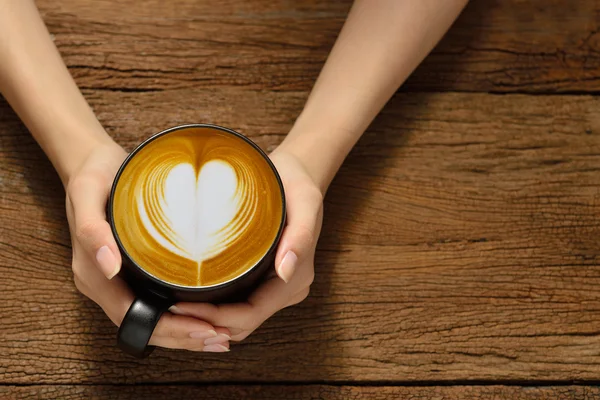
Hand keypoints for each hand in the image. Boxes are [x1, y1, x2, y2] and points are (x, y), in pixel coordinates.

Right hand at [65, 140, 230, 352]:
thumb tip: (109, 267)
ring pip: (151, 319)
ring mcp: (117, 280)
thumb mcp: (88, 194)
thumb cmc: (93, 175)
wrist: (91, 163)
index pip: (132, 317)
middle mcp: (104, 283)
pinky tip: (206, 314)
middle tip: (222, 338)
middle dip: (183, 336)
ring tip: (219, 335)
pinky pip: (154, 302)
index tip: (204, 329)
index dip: (169, 329)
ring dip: (184, 332)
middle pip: (145, 325)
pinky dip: (180, 315)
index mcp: (92, 273)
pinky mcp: (130, 271)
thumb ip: (92, 229)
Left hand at [170, 147, 323, 341]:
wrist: (298, 173)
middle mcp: (288, 287)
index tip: (183, 308)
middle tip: (171, 311)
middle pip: (244, 323)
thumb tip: (286, 272)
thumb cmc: (296, 184)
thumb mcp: (304, 201)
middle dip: (209, 323)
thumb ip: (300, 236)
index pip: (252, 313)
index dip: (217, 318)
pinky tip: (193, 299)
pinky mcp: (265, 279)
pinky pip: (240, 305)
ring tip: (176, 308)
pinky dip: (217, 310)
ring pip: (240, 319)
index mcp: (297, 277)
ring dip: (211, 320)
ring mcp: (277, 286)